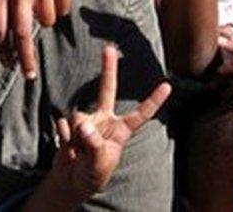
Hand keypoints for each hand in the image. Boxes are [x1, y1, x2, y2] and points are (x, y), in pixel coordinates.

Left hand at [0, 0, 72, 79]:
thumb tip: (3, 38)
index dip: (3, 50)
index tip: (8, 64)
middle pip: (23, 33)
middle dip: (26, 59)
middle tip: (29, 75)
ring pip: (46, 20)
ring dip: (44, 21)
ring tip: (41, 8)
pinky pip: (62, 7)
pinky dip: (58, 8)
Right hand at [48, 45, 171, 204]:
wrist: (71, 183)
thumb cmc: (93, 175)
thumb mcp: (100, 164)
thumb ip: (94, 144)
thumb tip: (82, 124)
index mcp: (121, 131)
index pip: (141, 114)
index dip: (153, 101)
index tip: (168, 86)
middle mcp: (105, 121)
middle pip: (107, 90)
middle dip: (107, 69)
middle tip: (109, 48)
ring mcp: (87, 121)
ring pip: (79, 119)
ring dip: (77, 137)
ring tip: (79, 153)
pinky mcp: (70, 126)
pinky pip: (64, 127)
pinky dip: (64, 140)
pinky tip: (68, 150)